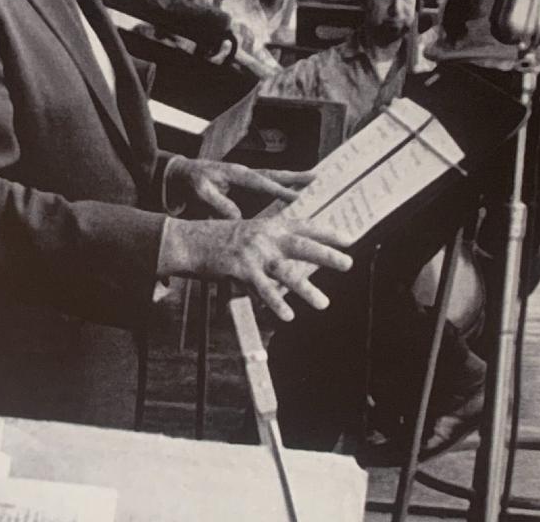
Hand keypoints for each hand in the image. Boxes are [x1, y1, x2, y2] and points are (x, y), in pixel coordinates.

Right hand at [159, 214, 352, 320]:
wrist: (190, 240)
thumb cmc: (220, 238)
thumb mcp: (249, 231)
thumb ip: (271, 240)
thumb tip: (292, 252)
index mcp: (269, 225)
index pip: (305, 226)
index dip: (327, 232)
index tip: (349, 239)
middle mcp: (265, 236)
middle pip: (302, 246)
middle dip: (327, 255)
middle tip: (348, 263)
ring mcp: (253, 253)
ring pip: (286, 273)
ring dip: (306, 290)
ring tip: (324, 303)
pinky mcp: (240, 269)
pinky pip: (263, 290)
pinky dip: (276, 303)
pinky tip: (289, 314)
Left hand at [166, 156, 311, 218]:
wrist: (182, 175)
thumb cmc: (192, 182)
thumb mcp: (201, 192)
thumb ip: (218, 204)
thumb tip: (237, 217)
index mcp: (236, 174)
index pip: (261, 183)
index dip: (279, 190)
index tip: (296, 197)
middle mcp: (245, 173)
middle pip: (274, 175)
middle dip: (295, 177)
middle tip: (316, 178)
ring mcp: (247, 177)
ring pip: (274, 178)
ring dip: (293, 180)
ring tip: (314, 182)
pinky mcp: (247, 185)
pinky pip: (269, 186)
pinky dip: (283, 187)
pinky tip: (295, 195)